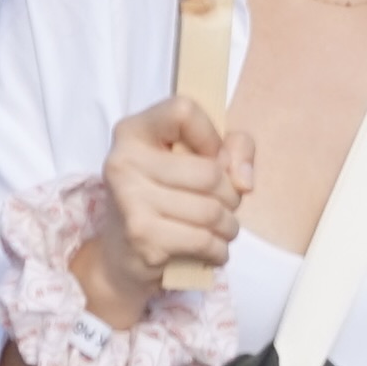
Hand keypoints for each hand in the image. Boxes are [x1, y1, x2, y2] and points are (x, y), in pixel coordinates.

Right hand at [90, 94, 253, 319]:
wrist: (122, 255)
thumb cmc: (166, 197)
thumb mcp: (197, 158)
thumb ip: (235, 148)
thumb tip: (244, 181)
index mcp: (133, 131)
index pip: (183, 111)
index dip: (211, 137)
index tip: (211, 157)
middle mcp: (124, 161)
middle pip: (209, 172)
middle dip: (231, 195)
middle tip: (224, 205)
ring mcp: (130, 200)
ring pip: (211, 211)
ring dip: (228, 226)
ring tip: (220, 229)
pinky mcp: (141, 237)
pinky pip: (204, 241)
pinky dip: (218, 250)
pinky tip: (210, 249)